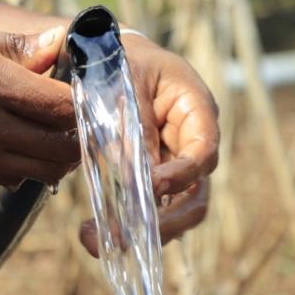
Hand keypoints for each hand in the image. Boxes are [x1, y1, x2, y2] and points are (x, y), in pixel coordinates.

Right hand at [0, 10, 78, 186]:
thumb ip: (14, 44)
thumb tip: (56, 45)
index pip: (65, 109)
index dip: (86, 104)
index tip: (87, 93)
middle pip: (61, 150)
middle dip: (77, 136)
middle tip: (75, 119)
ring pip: (38, 173)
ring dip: (52, 157)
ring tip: (47, 134)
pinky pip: (4, 180)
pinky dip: (19, 166)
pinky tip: (9, 143)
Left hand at [79, 34, 218, 256]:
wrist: (106, 53)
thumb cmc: (121, 59)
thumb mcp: (125, 81)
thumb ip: (132, 125)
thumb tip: (132, 176)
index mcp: (196, 110)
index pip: (203, 152)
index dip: (181, 174)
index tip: (151, 186)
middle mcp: (191, 143)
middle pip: (195, 197)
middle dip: (163, 223)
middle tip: (123, 237)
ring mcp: (171, 164)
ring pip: (172, 212)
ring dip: (140, 234)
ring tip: (91, 240)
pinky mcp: (149, 177)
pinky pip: (146, 208)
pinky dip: (124, 225)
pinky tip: (91, 235)